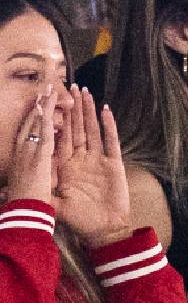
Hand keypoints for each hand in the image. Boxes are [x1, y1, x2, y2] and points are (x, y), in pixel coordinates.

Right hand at [6, 88, 53, 204]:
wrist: (25, 215)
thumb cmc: (27, 204)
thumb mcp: (29, 184)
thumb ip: (30, 173)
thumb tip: (29, 171)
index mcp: (21, 157)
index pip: (27, 132)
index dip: (33, 118)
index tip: (37, 104)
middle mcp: (22, 151)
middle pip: (31, 123)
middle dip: (38, 106)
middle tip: (44, 88)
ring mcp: (29, 151)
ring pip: (36, 122)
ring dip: (43, 104)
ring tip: (48, 87)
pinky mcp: (39, 155)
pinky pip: (44, 131)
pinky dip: (47, 115)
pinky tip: (51, 101)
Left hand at [50, 87, 130, 245]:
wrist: (102, 230)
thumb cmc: (78, 218)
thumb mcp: (52, 203)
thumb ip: (37, 192)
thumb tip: (6, 190)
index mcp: (64, 165)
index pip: (57, 136)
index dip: (52, 119)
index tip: (47, 101)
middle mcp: (81, 159)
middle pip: (74, 128)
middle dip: (71, 107)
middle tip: (69, 87)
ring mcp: (97, 161)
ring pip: (91, 129)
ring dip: (88, 111)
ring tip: (85, 92)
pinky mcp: (113, 165)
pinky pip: (111, 141)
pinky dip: (109, 126)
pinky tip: (105, 111)